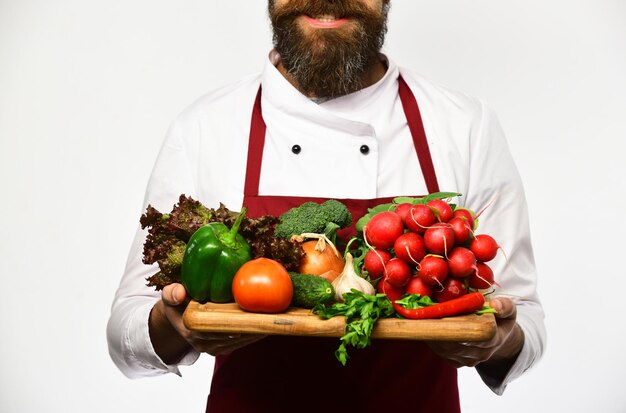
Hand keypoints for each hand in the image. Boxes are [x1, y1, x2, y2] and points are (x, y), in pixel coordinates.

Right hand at [149, 283, 264, 363]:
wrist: (176, 319)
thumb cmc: (175, 304)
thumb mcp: (169, 296)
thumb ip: (171, 293)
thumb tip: (179, 292)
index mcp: (193, 331)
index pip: (219, 328)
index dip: (238, 323)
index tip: (254, 314)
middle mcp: (204, 344)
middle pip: (235, 335)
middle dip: (254, 326)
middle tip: (272, 314)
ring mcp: (214, 348)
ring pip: (241, 340)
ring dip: (258, 330)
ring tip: (275, 318)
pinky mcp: (223, 348)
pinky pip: (242, 342)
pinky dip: (255, 333)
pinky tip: (268, 323)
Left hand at [426, 297, 523, 367]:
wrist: (497, 337)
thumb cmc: (500, 318)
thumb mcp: (509, 310)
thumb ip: (505, 307)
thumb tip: (495, 305)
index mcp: (494, 338)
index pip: (476, 334)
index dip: (459, 325)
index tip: (445, 313)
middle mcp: (480, 353)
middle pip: (456, 343)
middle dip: (441, 329)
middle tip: (426, 314)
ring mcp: (467, 359)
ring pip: (445, 349)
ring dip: (433, 334)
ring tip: (421, 319)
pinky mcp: (455, 362)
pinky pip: (440, 352)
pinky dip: (432, 339)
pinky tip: (424, 327)